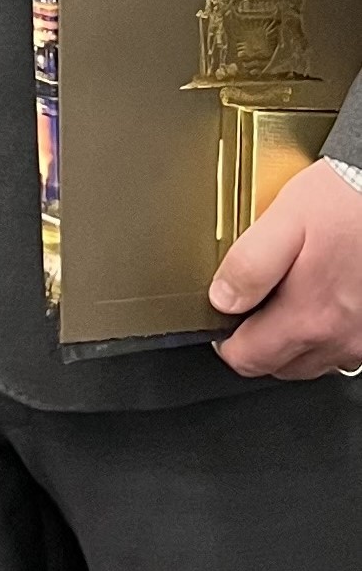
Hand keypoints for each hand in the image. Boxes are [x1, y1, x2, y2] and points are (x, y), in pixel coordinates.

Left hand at [210, 160, 361, 378]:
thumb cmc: (347, 203)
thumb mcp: (285, 219)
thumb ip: (250, 263)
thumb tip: (222, 298)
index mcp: (307, 316)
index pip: (249, 358)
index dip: (226, 341)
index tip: (222, 319)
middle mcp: (337, 338)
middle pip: (278, 367)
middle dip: (255, 342)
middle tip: (249, 304)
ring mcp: (360, 340)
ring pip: (310, 363)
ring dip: (289, 342)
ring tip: (282, 299)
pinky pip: (339, 351)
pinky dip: (321, 336)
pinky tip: (318, 302)